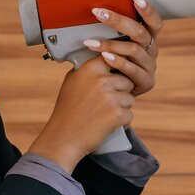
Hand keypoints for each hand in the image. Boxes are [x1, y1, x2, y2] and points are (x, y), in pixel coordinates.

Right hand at [27, 56, 136, 172]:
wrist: (64, 137)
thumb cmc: (67, 110)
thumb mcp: (71, 82)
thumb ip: (87, 69)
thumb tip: (103, 56)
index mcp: (90, 70)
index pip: (114, 60)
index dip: (116, 70)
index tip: (115, 75)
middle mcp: (101, 81)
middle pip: (126, 80)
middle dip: (121, 91)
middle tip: (105, 103)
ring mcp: (110, 98)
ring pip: (130, 98)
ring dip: (122, 107)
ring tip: (104, 114)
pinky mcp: (117, 115)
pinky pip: (129, 114)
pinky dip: (122, 121)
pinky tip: (107, 124)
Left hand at [80, 0, 162, 96]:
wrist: (115, 94)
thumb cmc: (112, 65)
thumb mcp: (115, 46)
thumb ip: (112, 32)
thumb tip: (94, 10)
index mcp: (148, 39)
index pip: (155, 22)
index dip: (148, 10)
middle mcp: (151, 51)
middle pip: (140, 32)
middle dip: (118, 21)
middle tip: (98, 13)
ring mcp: (150, 67)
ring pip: (134, 50)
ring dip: (111, 44)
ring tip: (91, 42)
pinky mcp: (146, 82)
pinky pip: (132, 70)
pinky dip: (117, 62)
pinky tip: (104, 57)